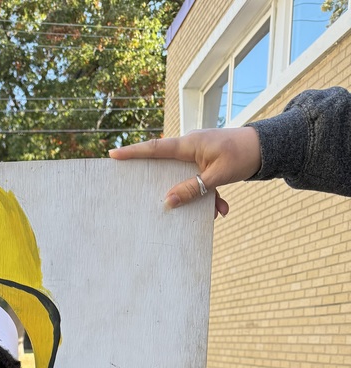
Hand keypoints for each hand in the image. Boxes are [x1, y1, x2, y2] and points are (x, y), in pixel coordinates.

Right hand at [109, 126, 261, 216]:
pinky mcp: (205, 161)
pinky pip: (199, 180)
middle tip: (143, 195)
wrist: (265, 147)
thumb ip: (192, 189)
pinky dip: (209, 195)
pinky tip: (222, 209)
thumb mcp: (217, 176)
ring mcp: (197, 153)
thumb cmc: (242, 156)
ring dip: (197, 196)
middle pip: (165, 166)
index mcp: (189, 144)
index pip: (155, 149)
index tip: (113, 155)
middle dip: (162, 185)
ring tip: (215, 210)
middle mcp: (189, 146)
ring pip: (185, 178)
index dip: (133, 153)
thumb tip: (168, 201)